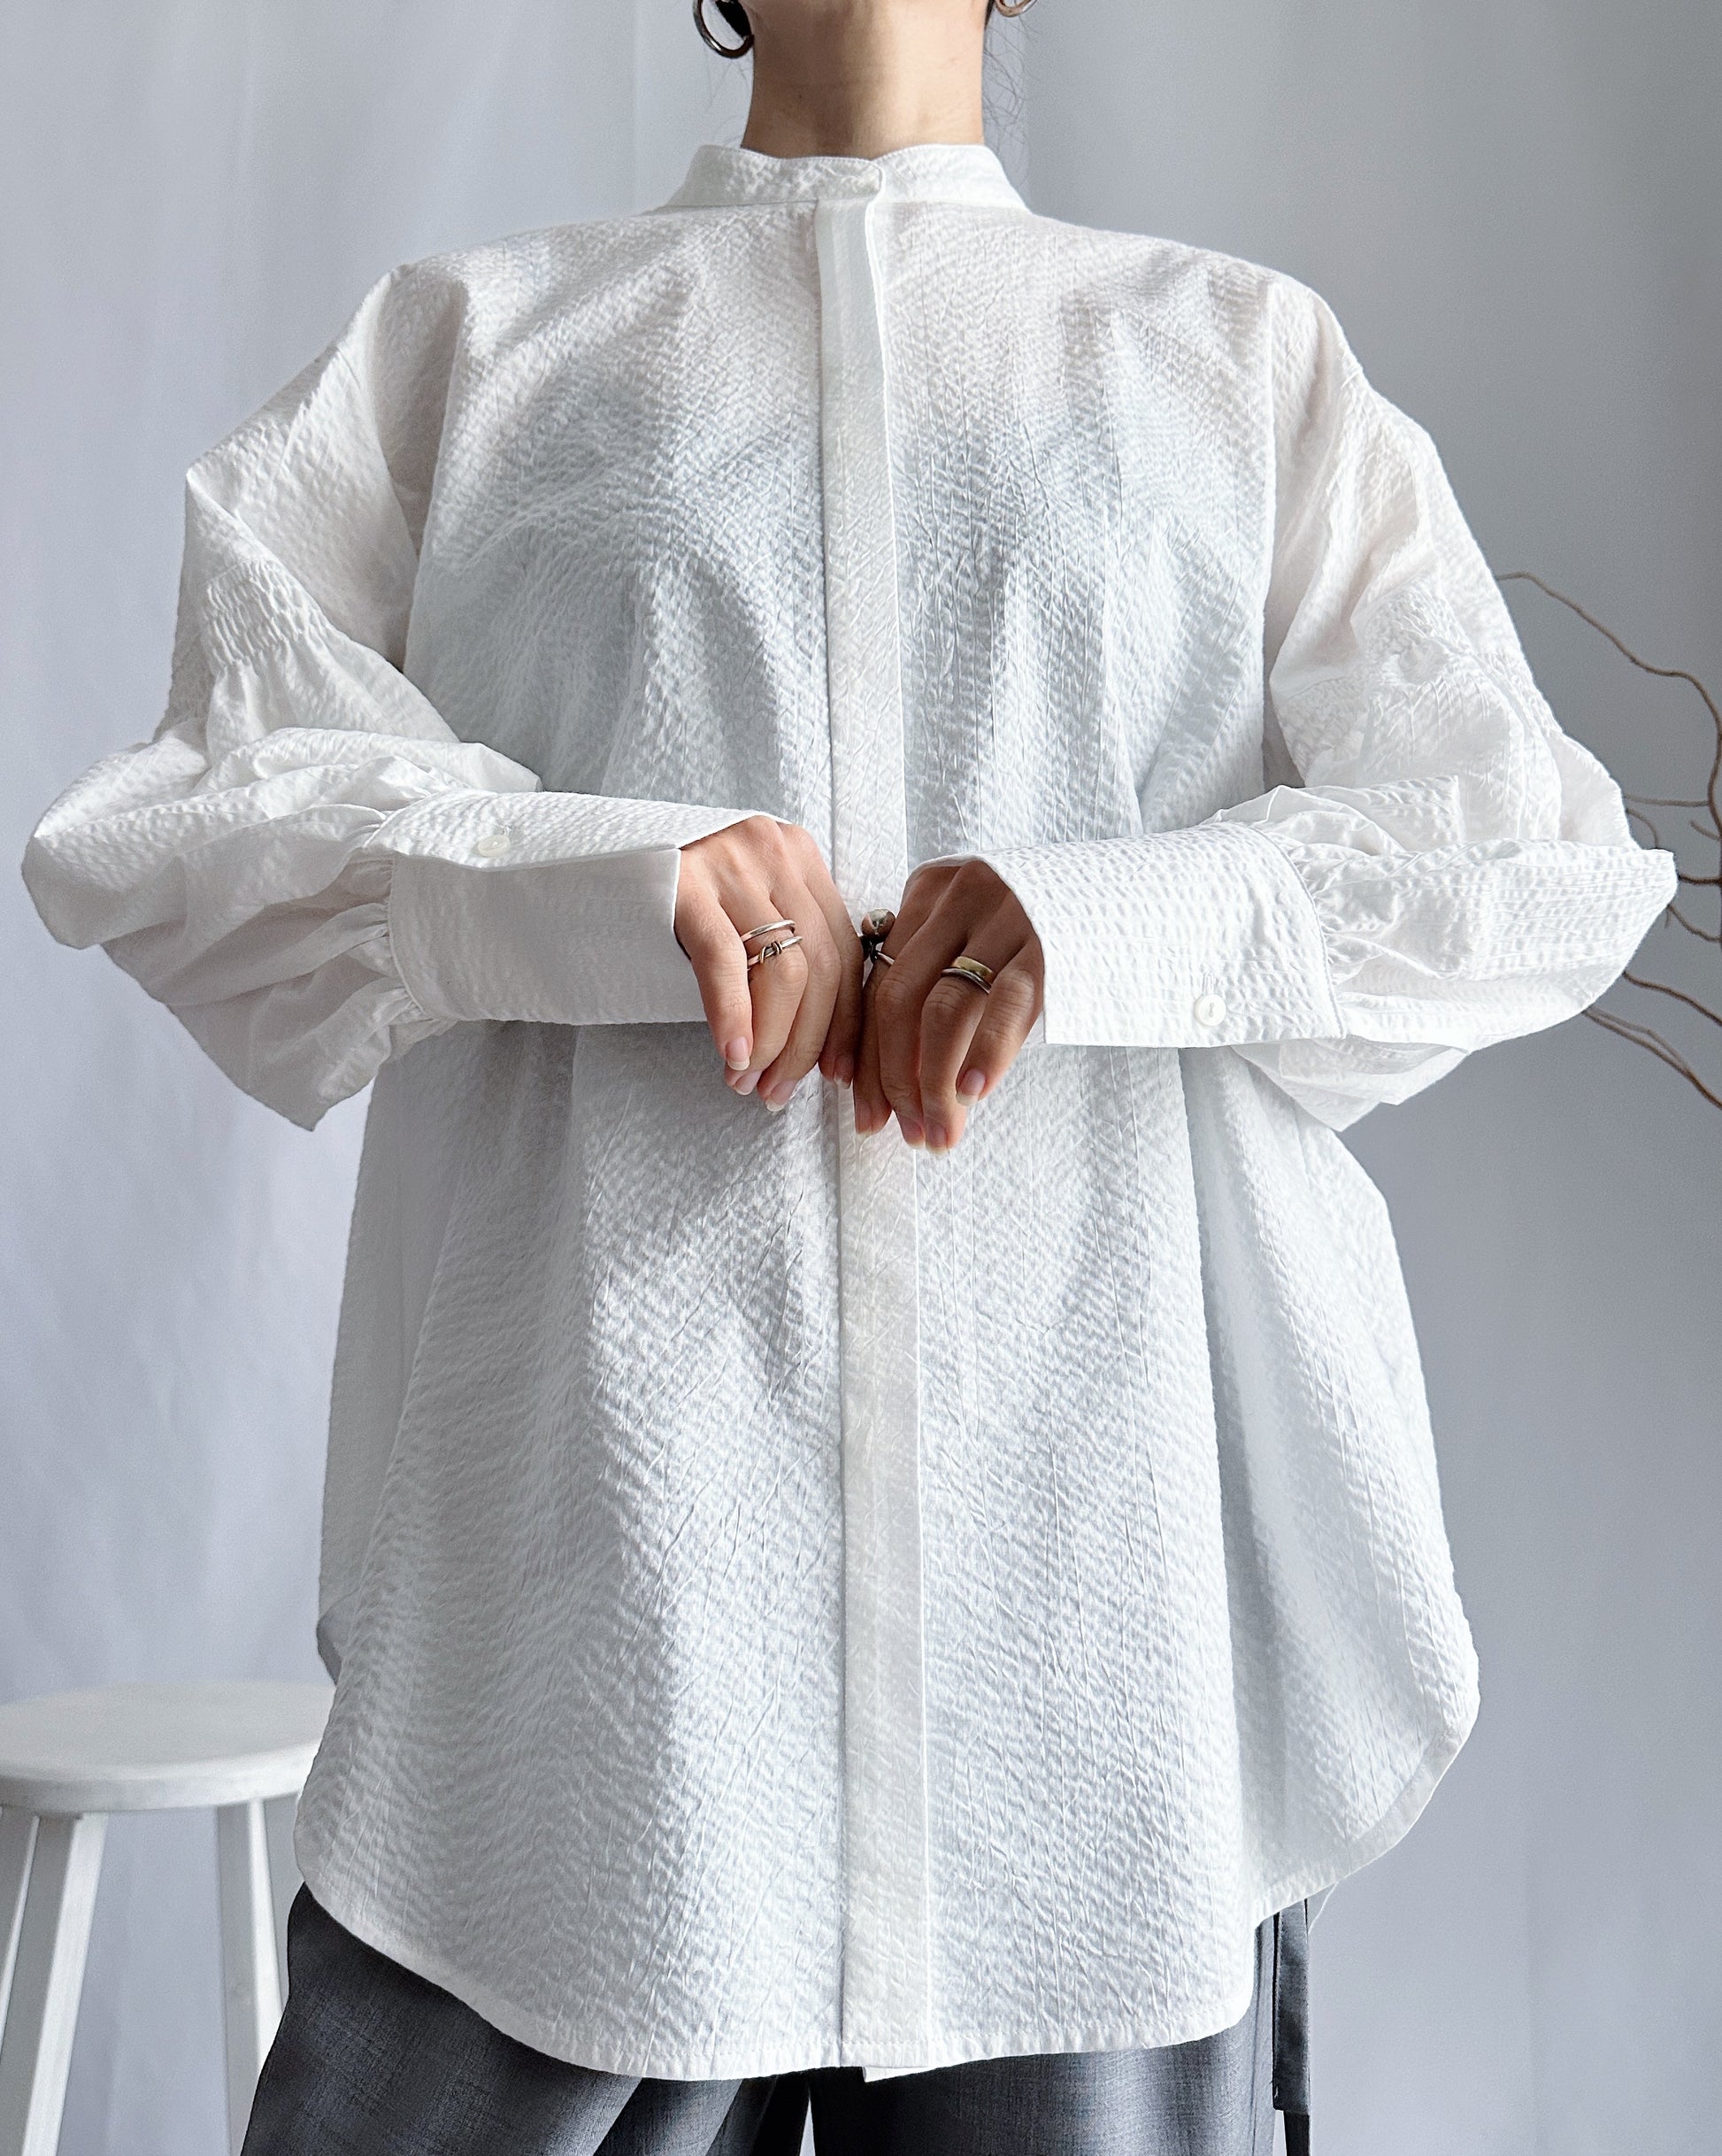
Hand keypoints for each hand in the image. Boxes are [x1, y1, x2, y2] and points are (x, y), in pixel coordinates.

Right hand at [675, 817, 863, 1107]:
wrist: (590, 861)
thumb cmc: (671, 899)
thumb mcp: (744, 911)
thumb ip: (784, 952)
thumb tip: (814, 1043)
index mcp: (799, 857)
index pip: (844, 950)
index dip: (846, 1021)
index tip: (837, 1071)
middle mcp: (774, 850)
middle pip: (821, 965)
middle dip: (806, 1043)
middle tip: (779, 1090)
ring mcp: (730, 862)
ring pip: (783, 970)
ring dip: (771, 1041)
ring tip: (748, 1080)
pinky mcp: (682, 882)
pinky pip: (724, 960)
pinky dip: (734, 1015)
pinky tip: (732, 1052)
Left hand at [853, 858, 1043, 1151]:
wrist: (1139, 893)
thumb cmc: (1048, 928)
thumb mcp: (980, 932)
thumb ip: (937, 978)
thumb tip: (894, 1076)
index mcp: (930, 889)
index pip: (879, 981)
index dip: (865, 1054)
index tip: (864, 1109)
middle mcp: (960, 894)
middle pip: (899, 998)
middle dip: (893, 1077)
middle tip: (904, 1131)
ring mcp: (1007, 914)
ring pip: (944, 1010)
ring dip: (934, 1083)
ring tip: (940, 1133)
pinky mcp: (1050, 942)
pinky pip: (1005, 1006)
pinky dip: (984, 1054)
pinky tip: (973, 1093)